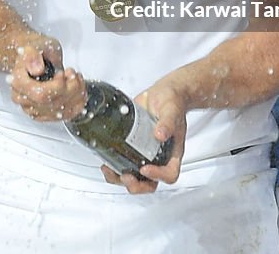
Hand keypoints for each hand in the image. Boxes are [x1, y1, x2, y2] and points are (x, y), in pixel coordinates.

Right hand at [10, 43, 86, 122]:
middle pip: (52, 104)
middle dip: (70, 89)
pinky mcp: (44, 114)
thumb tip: (37, 69)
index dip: (58, 86)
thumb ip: (32, 56)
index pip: (41, 95)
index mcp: (18, 83)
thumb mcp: (34, 46)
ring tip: (76, 79)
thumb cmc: (35, 51)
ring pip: (61, 111)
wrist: (34, 57)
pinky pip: (65, 115)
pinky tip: (79, 90)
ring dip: (76, 95)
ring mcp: (33, 109)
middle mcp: (22, 99)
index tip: (62, 73)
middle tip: (72, 73)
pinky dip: (78, 103)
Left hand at [100, 78, 187, 192]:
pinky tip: (106, 162)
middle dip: (136, 185)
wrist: (162, 93)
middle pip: (150, 183)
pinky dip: (114, 167)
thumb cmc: (172, 102)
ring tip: (110, 171)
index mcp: (172, 152)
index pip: (169, 174)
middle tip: (125, 176)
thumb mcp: (172, 109)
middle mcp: (159, 156)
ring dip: (121, 179)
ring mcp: (144, 153)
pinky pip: (124, 164)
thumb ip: (167, 121)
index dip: (158, 176)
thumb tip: (160, 134)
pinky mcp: (131, 146)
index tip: (145, 169)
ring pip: (135, 177)